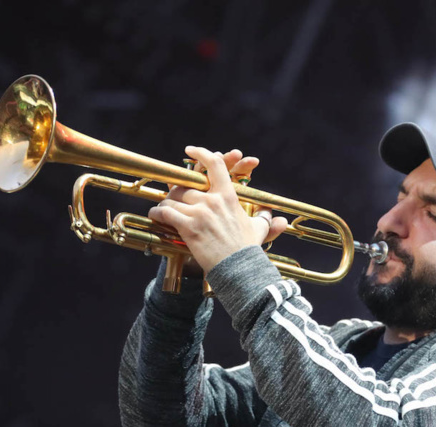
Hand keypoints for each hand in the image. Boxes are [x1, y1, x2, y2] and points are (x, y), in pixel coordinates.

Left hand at [149, 146, 287, 272]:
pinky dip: (158, 212)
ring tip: (163, 208)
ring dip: (166, 202)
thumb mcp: (259, 230)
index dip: (200, 153)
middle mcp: (213, 200)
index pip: (214, 164)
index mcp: (228, 196)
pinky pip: (166, 212)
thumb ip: (266, 221)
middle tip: (172, 194)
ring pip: (173, 198)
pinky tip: (156, 215)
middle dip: (176, 189)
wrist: (238, 268)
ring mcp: (200, 213)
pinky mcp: (189, 227)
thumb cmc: (247, 249)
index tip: (190, 150)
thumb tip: (279, 221)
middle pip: (186, 184)